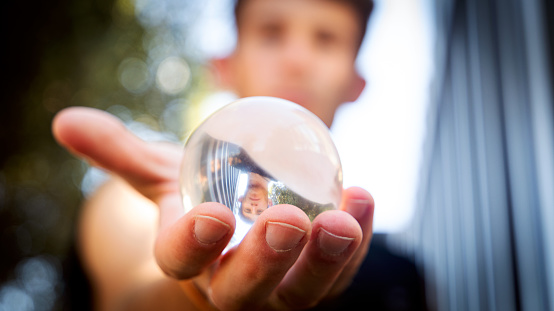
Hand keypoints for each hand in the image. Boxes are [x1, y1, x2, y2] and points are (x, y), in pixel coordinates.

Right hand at [53, 107, 373, 309]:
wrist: (236, 234)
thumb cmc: (197, 202)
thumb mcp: (161, 177)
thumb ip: (121, 152)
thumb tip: (67, 123)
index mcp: (189, 262)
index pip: (180, 262)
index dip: (192, 245)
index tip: (211, 215)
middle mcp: (231, 287)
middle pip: (244, 290)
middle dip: (264, 261)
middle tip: (286, 221)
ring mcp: (278, 293)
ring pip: (301, 293)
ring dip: (326, 260)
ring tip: (344, 220)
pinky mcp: (318, 284)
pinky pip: (340, 273)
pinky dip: (357, 242)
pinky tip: (363, 201)